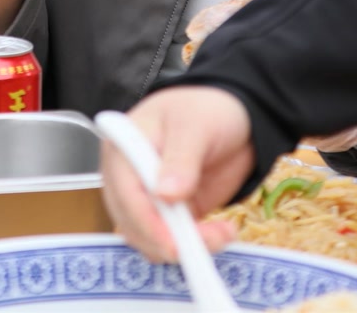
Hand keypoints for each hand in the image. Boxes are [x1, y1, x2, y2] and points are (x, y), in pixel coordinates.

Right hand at [102, 87, 254, 261]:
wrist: (234, 116)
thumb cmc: (207, 110)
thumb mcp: (195, 126)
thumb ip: (181, 159)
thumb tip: (165, 193)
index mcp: (122, 150)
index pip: (125, 194)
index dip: (147, 224)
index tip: (175, 244)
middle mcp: (127, 177)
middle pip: (133, 223)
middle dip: (169, 240)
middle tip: (212, 239)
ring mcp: (147, 197)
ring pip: (150, 238)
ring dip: (183, 246)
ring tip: (221, 234)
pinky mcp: (168, 213)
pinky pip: (170, 240)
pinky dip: (191, 246)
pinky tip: (218, 234)